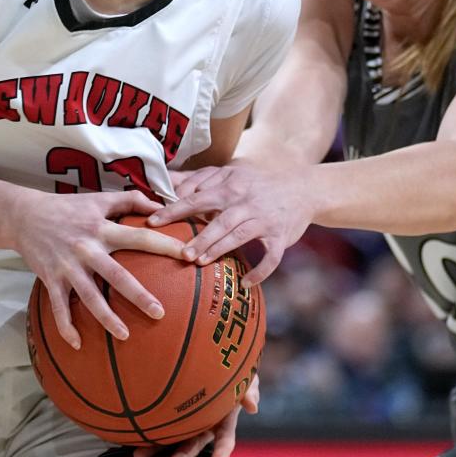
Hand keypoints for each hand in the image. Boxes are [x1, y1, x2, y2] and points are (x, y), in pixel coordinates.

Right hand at [15, 189, 181, 349]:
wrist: (23, 216)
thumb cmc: (67, 208)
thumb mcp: (98, 198)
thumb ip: (129, 200)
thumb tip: (159, 204)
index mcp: (101, 229)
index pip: (139, 237)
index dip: (164, 245)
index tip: (187, 256)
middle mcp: (87, 249)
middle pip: (116, 275)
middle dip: (138, 295)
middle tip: (159, 313)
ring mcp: (67, 267)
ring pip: (89, 297)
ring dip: (106, 318)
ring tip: (125, 336)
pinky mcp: (50, 279)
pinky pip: (59, 308)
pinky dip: (66, 327)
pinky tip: (78, 344)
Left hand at [132, 373, 259, 456]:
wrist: (207, 351)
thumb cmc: (231, 365)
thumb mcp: (244, 373)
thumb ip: (249, 387)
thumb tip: (253, 407)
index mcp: (223, 417)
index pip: (225, 437)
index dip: (222, 449)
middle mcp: (204, 423)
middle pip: (193, 444)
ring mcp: (187, 419)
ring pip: (171, 437)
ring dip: (156, 449)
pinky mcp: (170, 411)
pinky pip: (157, 422)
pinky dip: (144, 429)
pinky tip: (126, 435)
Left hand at [148, 165, 313, 284]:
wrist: (303, 188)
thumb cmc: (257, 184)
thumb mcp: (230, 173)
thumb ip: (199, 179)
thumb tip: (164, 181)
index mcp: (229, 184)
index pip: (197, 196)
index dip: (174, 209)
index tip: (152, 221)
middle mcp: (246, 200)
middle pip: (218, 217)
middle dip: (198, 235)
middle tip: (179, 252)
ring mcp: (264, 219)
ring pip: (239, 235)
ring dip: (219, 249)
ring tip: (200, 263)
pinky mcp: (280, 236)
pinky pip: (271, 257)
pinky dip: (260, 270)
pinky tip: (246, 282)